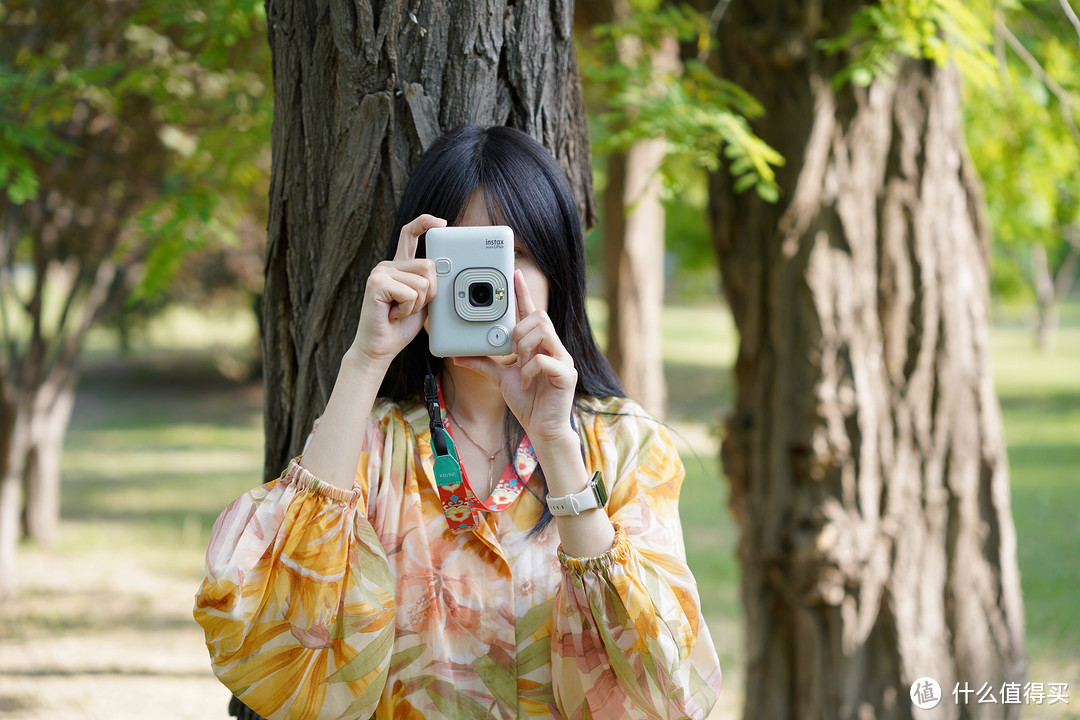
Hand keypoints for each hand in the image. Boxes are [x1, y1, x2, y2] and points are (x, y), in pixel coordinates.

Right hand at [350, 215, 444, 364]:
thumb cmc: (400, 326)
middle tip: (410, 307)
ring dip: (418, 303)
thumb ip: (431, 283)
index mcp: (399, 267)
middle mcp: (388, 265)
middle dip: (429, 292)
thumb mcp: (423, 301)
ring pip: (423, 281)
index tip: (441, 224)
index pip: (410, 235)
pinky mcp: (376, 283)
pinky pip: (410, 292)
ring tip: (400, 311)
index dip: (425, 223)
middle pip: (428, 265)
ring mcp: (380, 272)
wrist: (380, 347)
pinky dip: (407, 308)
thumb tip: (447, 269)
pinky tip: (393, 314)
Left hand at [453, 270, 577, 444]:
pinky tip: (525, 381)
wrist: (542, 429)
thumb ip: (483, 364)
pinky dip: (530, 370)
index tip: (515, 274)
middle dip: (520, 329)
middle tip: (513, 350)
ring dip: (525, 346)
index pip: (531, 312)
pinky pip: (546, 360)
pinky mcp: (567, 374)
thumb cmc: (527, 402)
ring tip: (519, 365)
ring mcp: (562, 360)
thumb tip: (458, 355)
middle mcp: (553, 348)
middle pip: (540, 317)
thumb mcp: (500, 379)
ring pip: (545, 332)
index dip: (523, 293)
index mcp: (538, 345)